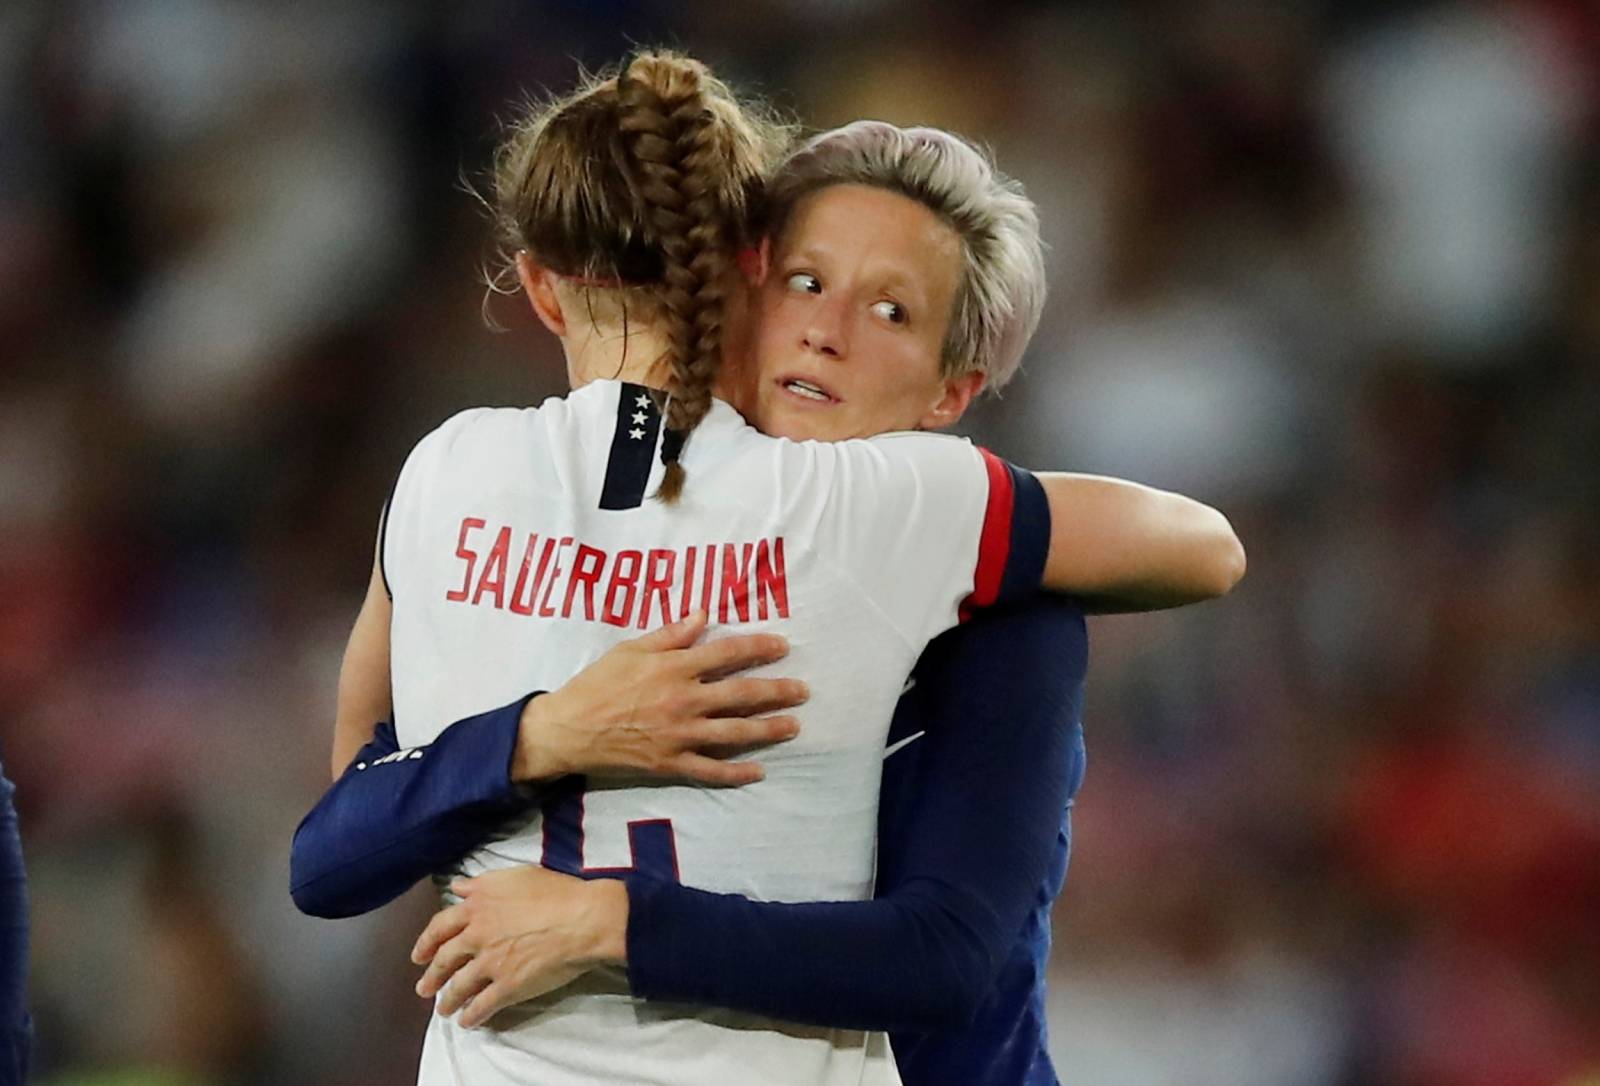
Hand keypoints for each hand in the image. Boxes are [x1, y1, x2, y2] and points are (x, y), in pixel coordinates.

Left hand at [412, 867, 626, 1028]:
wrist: (583, 918)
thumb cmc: (557, 892)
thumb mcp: (517, 876)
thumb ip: (483, 884)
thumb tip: (458, 887)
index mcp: (478, 906)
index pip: (441, 925)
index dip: (426, 941)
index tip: (419, 954)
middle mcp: (477, 934)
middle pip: (445, 959)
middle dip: (431, 976)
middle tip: (424, 988)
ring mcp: (491, 962)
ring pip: (459, 986)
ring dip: (448, 1001)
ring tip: (443, 1010)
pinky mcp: (507, 985)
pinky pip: (482, 1005)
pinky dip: (471, 1016)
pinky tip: (467, 1022)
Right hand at [513, 611, 805, 785]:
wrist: (567, 729)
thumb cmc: (597, 683)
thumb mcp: (630, 648)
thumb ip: (670, 634)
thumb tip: (704, 615)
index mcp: (674, 668)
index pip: (727, 653)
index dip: (759, 647)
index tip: (783, 645)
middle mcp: (683, 700)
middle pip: (741, 694)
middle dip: (777, 691)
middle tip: (803, 690)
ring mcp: (679, 735)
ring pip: (735, 732)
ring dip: (768, 728)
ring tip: (794, 725)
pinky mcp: (671, 763)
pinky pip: (711, 771)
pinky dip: (736, 773)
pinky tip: (759, 770)